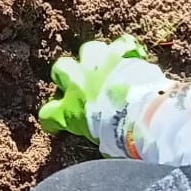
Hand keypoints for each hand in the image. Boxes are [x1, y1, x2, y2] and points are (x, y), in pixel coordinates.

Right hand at [40, 33, 158, 139]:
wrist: (142, 113)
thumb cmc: (122, 134)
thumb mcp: (104, 145)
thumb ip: (99, 137)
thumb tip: (107, 144)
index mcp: (69, 109)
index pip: (48, 114)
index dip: (52, 118)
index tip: (57, 124)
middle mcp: (78, 81)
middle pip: (62, 68)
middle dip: (70, 75)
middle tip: (82, 85)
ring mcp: (99, 63)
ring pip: (89, 50)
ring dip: (96, 60)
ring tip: (107, 68)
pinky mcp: (122, 53)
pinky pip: (123, 44)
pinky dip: (128, 51)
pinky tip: (133, 59)